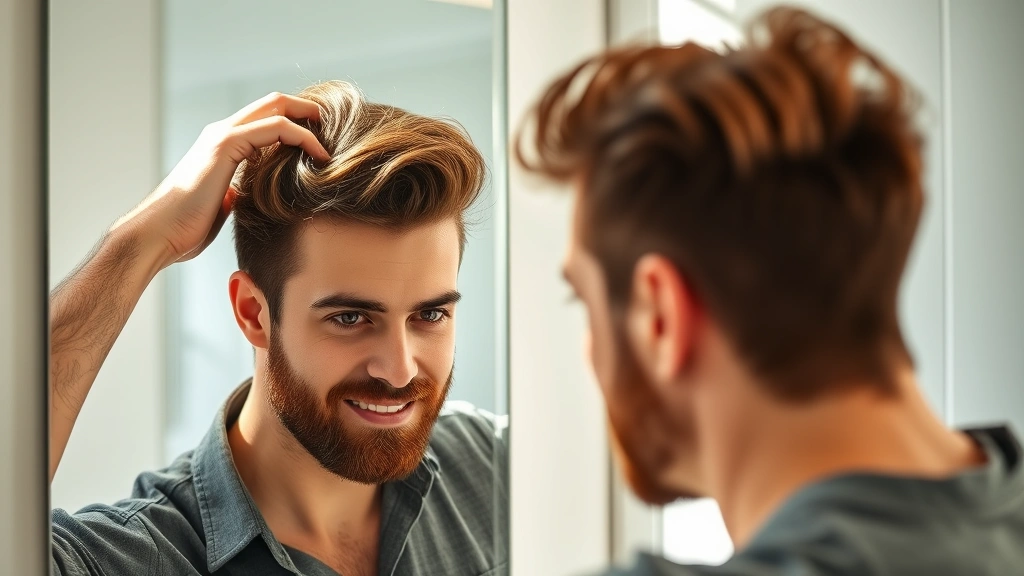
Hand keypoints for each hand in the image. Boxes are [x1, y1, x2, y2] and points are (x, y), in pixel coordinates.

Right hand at [112, 92, 331, 268]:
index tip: (325, 141)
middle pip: (275, 102)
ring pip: (277, 106)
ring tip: (335, 139)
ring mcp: (222, 135)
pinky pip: (275, 128)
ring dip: (310, 119)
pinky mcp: (225, 145)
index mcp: (223, 145)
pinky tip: (320, 156)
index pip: (267, 118)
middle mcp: (222, 132)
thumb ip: (239, 194)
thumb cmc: (186, 228)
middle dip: (309, 111)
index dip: (297, 123)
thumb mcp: (223, 205)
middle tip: (337, 129)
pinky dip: (302, 137)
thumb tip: (254, 200)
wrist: (157, 235)